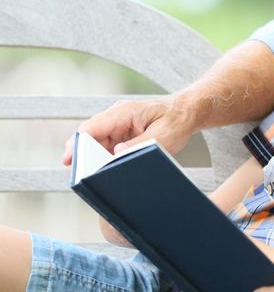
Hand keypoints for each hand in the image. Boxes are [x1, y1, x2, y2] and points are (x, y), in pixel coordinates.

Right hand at [62, 95, 193, 164]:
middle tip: (80, 177)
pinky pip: (106, 146)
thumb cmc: (176, 121)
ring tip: (94, 178)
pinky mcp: (121, 133)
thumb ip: (139, 144)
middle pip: (89, 137)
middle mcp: (116, 117)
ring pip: (96, 143)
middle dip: (82, 155)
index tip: (69, 160)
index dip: (77, 144)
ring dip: (94, 159)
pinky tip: (106, 172)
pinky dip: (104, 158)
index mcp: (123, 113)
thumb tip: (115, 154)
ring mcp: (117, 124)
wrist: (186, 112)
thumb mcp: (162, 136)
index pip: (92, 127)